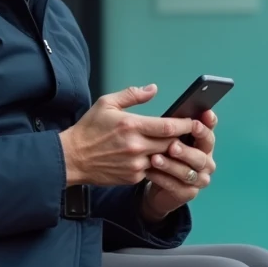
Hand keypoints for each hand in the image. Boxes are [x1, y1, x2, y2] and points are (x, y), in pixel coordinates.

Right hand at [59, 85, 195, 186]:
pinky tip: (158, 158)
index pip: (168, 126)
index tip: (194, 121)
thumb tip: (153, 89)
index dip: (185, 124)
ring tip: (177, 147)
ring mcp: (135, 164)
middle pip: (171, 143)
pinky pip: (153, 170)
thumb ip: (132, 95)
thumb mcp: (107, 103)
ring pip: (165, 159)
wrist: (72, 158)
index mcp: (131, 125)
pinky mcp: (133, 177)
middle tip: (190, 134)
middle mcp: (136, 146)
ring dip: (172, 154)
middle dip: (182, 139)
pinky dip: (158, 164)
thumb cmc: (88, 129)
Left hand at [141, 109, 217, 220]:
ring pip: (189, 171)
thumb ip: (159, 114)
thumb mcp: (159, 133)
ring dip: (171, 165)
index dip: (208, 123)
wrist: (154, 182)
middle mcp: (205, 160)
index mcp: (202, 142)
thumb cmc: (159, 152)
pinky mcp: (188, 193)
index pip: (209, 130)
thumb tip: (152, 88)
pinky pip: (177, 186)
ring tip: (155, 159)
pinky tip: (150, 172)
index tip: (204, 114)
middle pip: (202, 154)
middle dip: (187, 149)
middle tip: (172, 144)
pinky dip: (163, 179)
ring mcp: (199, 178)